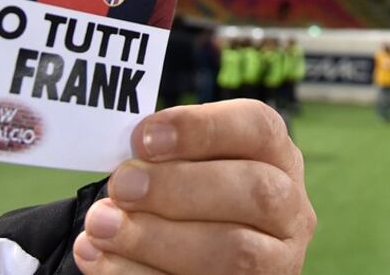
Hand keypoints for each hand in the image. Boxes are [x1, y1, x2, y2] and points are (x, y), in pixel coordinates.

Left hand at [73, 100, 315, 273]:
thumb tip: (128, 160)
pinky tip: (99, 259)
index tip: (143, 137)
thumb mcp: (188, 167)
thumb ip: (166, 157)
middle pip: (255, 191)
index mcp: (277, 157)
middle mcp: (290, 208)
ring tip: (101, 226)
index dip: (201, 128)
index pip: (258, 127)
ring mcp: (277, 260)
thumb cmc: (186, 199)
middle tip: (121, 185)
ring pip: (234, 252)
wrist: (185, 257)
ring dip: (157, 238)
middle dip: (179, 187)